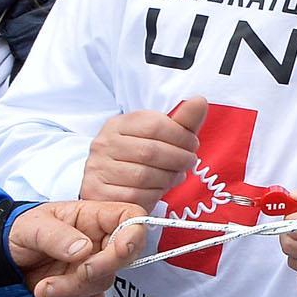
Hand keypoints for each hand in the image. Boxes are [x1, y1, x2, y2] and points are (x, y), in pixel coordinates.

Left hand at [7, 200, 146, 296]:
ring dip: (73, 289)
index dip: (135, 234)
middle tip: (77, 272)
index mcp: (94, 216)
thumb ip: (57, 235)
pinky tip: (47, 291)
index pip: (132, 218)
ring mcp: (93, 265)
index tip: (122, 250)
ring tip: (43, 286)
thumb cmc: (17, 231)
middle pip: (124, 256)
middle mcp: (100, 241)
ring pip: (103, 282)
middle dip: (99, 269)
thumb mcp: (32, 226)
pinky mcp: (83, 287)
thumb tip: (84, 249)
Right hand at [81, 95, 206, 210]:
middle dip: (179, 159)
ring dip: (169, 178)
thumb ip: (183, 121)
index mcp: (118, 124)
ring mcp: (97, 169)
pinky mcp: (97, 193)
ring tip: (176, 176)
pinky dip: (154, 195)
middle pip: (151, 151)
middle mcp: (103, 144)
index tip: (193, 145)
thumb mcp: (163, 134)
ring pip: (143, 176)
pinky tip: (159, 190)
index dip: (182, 137)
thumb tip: (199, 101)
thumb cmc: (143, 154)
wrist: (110, 181)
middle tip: (189, 163)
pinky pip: (134, 196)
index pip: (156, 125)